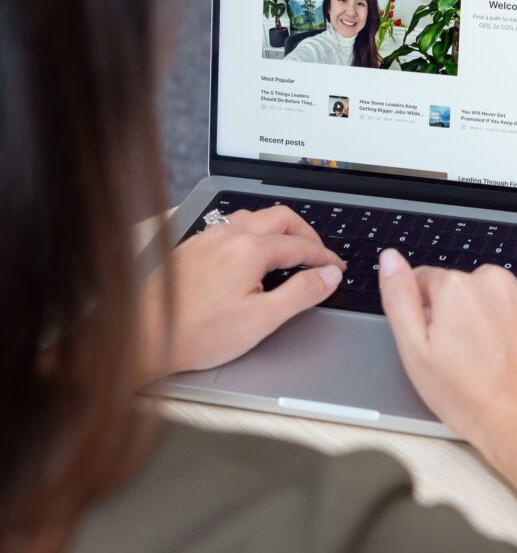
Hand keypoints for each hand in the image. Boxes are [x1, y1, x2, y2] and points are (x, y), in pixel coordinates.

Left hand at [138, 206, 344, 383]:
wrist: (144, 335)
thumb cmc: (198, 332)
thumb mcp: (262, 320)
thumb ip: (301, 293)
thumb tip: (329, 275)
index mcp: (249, 248)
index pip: (301, 245)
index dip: (324, 257)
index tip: (336, 268)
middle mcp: (228, 234)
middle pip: (280, 218)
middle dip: (306, 233)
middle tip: (319, 254)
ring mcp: (207, 237)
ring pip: (254, 217)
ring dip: (278, 229)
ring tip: (289, 251)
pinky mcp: (192, 246)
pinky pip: (231, 226)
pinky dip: (254, 233)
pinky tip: (251, 255)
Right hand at [379, 248, 516, 552]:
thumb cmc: (468, 395)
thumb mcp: (414, 351)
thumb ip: (399, 297)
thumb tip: (390, 259)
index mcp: (455, 286)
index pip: (422, 280)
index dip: (422, 314)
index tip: (434, 343)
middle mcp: (492, 280)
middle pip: (457, 287)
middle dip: (453, 314)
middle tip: (458, 356)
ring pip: (487, 296)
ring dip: (482, 317)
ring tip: (485, 358)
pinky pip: (515, 307)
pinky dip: (508, 324)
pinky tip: (506, 355)